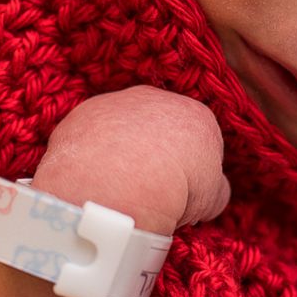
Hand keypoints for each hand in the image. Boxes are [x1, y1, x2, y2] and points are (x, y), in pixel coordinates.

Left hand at [0, 86, 230, 296]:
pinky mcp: (81, 115)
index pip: (197, 138)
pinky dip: (88, 155)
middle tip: (147, 189)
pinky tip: (90, 181)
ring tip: (115, 189)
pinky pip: (87, 136)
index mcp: (195, 115)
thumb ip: (215, 188)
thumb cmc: (176, 188)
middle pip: (156, 126)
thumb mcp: (212, 197)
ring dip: (118, 151)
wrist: (122, 178)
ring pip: (118, 128)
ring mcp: (115, 103)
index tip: (181, 193)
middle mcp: (155, 99)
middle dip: (153, 152)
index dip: (190, 168)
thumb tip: (213, 190)